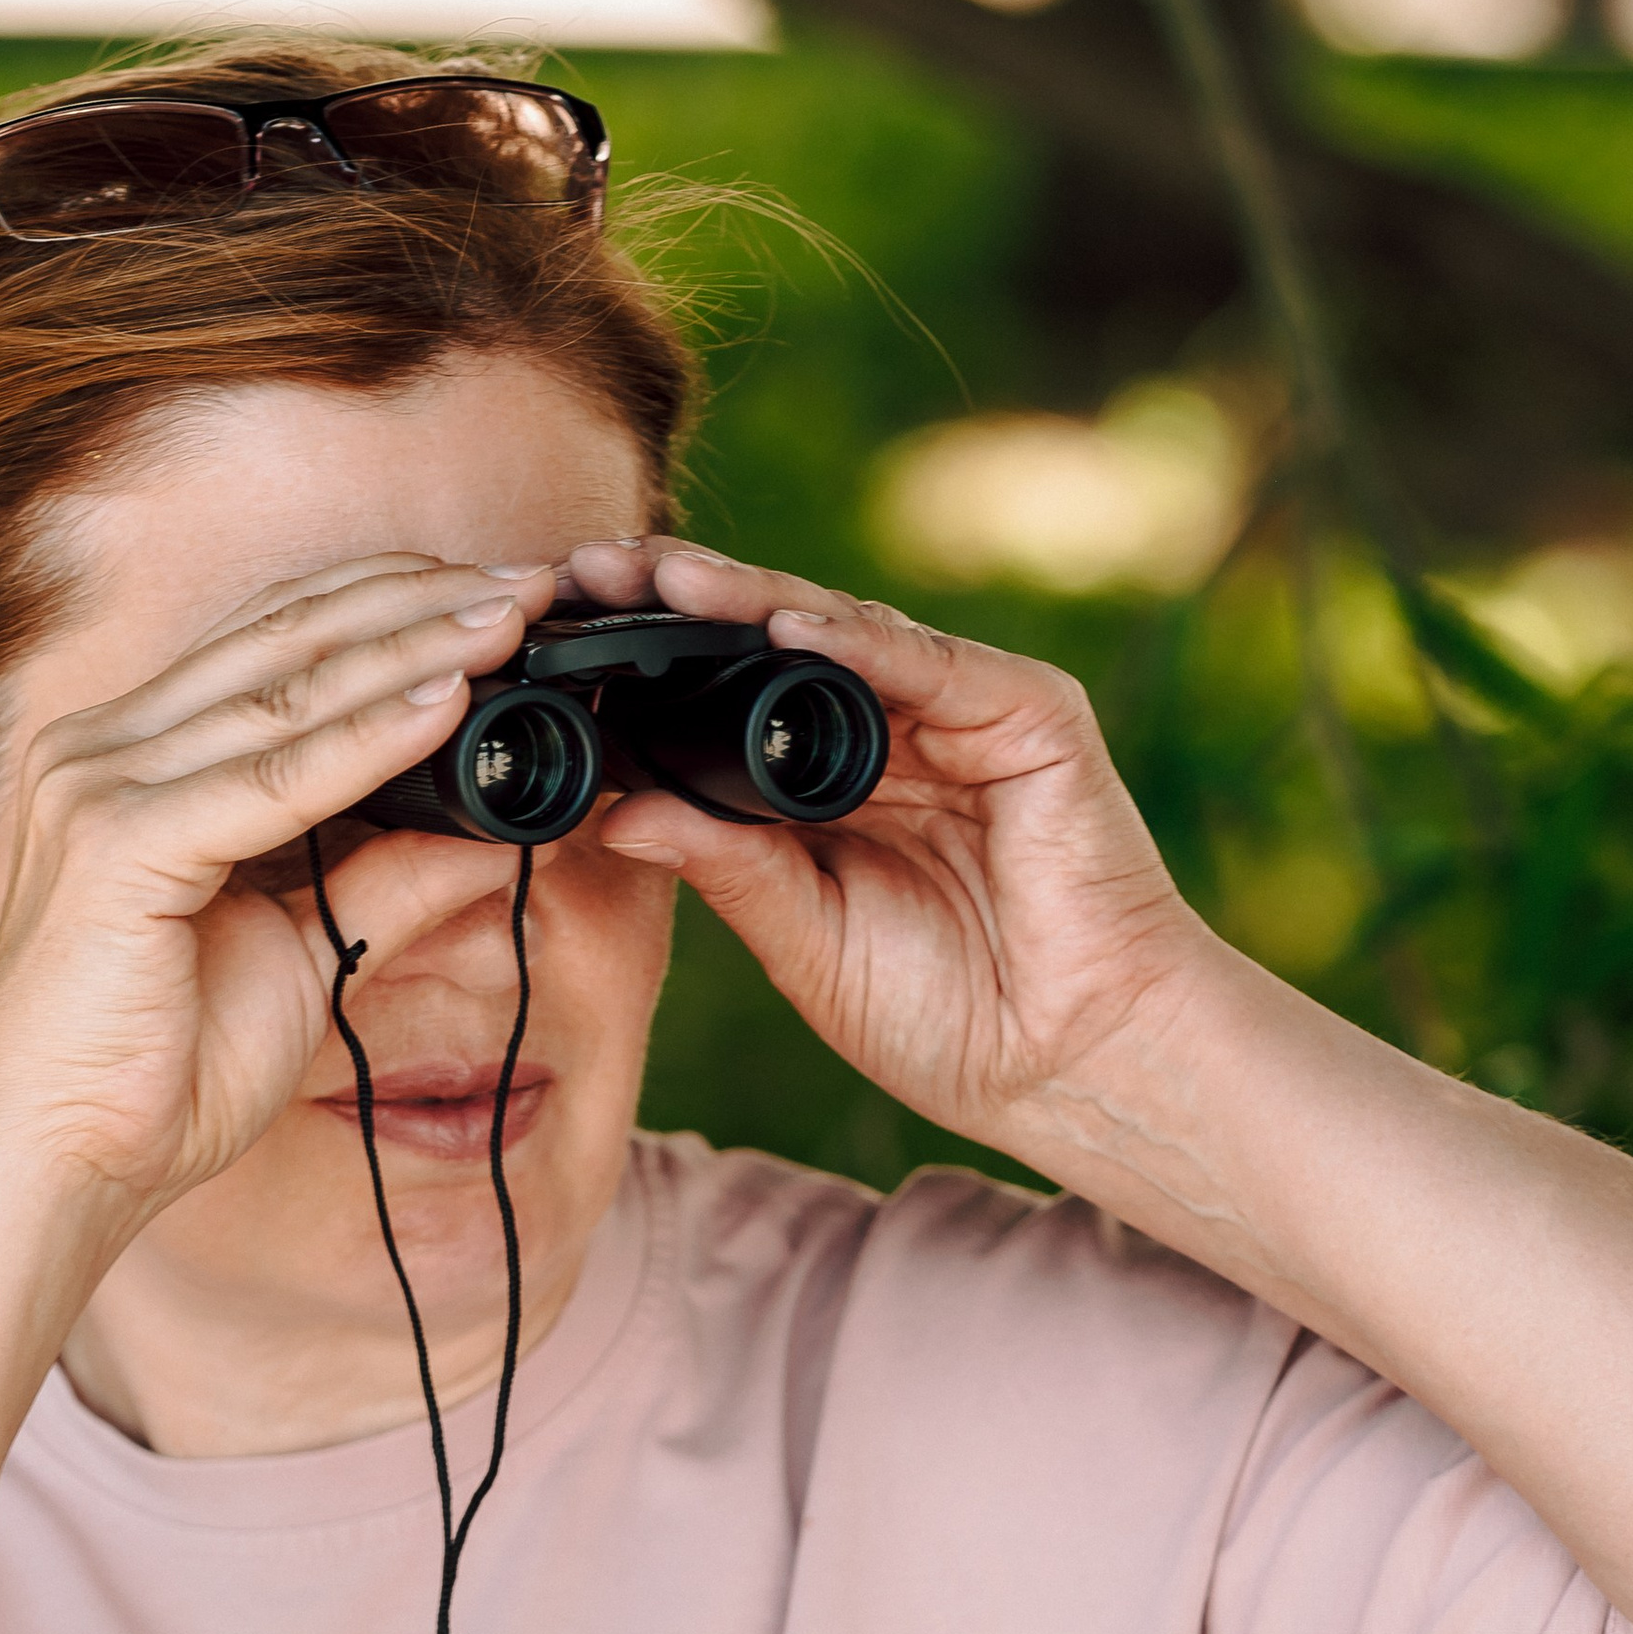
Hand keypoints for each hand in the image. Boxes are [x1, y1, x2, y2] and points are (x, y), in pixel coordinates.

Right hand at [0, 554, 553, 1226]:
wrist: (68, 1167)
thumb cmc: (160, 1074)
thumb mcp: (307, 957)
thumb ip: (386, 885)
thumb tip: (495, 837)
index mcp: (133, 760)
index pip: (275, 648)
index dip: (391, 610)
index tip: (501, 599)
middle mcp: (103, 749)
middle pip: (285, 644)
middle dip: (417, 604)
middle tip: (531, 581)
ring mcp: (99, 785)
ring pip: (287, 694)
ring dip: (409, 649)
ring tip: (510, 618)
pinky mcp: (117, 842)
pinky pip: (271, 777)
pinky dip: (366, 738)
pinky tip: (445, 702)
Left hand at [572, 537, 1194, 1163]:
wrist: (1070, 1064)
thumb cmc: (951, 1020)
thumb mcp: (803, 939)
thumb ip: (726, 866)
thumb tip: (619, 812)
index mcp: (840, 792)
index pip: (733, 702)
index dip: (652, 670)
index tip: (561, 643)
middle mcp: (898, 739)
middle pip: (776, 647)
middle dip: (684, 606)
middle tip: (587, 569)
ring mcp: (965, 718)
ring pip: (842, 635)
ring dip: (750, 600)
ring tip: (664, 577)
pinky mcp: (1029, 714)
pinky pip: (930, 665)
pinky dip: (859, 642)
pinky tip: (785, 623)